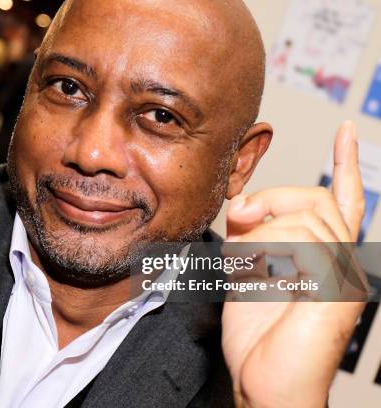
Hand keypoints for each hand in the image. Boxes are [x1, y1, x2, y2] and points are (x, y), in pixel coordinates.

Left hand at [221, 122, 367, 406]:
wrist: (264, 382)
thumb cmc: (257, 335)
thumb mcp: (246, 271)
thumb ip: (251, 235)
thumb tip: (244, 204)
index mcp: (324, 255)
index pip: (346, 200)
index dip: (347, 163)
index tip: (347, 131)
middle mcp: (343, 261)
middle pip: (318, 198)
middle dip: (272, 197)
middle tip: (239, 215)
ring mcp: (344, 275)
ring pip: (307, 217)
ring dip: (261, 233)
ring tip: (245, 262)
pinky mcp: (337, 288)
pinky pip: (304, 242)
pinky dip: (267, 251)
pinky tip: (256, 273)